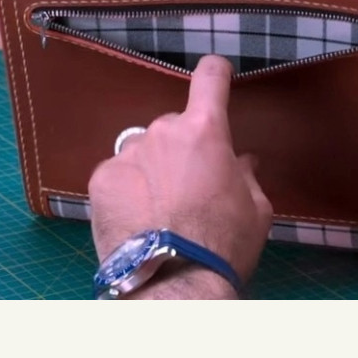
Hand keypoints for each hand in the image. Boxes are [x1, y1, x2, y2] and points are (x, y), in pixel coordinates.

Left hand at [88, 55, 272, 296]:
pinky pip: (120, 172)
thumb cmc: (224, 243)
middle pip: (175, 126)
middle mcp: (162, 131)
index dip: (215, 73)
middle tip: (190, 186)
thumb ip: (246, 175)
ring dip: (153, 166)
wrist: (173, 284)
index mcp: (205, 131)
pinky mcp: (101, 178)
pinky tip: (137, 218)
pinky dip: (128, 188)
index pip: (209, 78)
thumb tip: (242, 162)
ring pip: (144, 149)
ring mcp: (127, 153)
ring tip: (159, 209)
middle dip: (183, 147)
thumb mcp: (256, 209)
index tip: (216, 74)